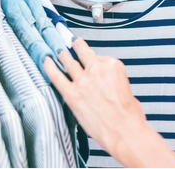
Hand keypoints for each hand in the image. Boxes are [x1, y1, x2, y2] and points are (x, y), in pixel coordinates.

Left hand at [43, 38, 174, 167]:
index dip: (94, 60)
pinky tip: (45, 62)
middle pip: (82, 52)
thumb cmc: (129, 115)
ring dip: (61, 54)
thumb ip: (111, 81)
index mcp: (113, 66)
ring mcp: (83, 81)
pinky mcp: (72, 94)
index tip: (91, 60)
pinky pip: (56, 76)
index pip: (99, 56)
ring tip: (57, 50)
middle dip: (75, 46)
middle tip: (71, 42)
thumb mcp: (126, 88)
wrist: (125, 132)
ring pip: (68, 61)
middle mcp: (97, 70)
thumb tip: (103, 83)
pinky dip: (49, 67)